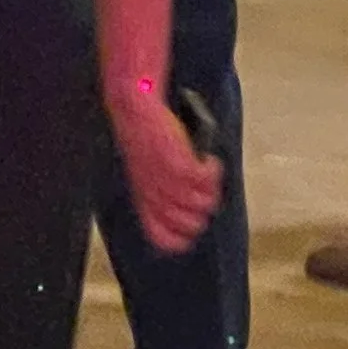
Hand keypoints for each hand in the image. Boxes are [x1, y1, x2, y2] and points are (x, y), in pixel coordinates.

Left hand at [111, 87, 223, 258]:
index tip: (192, 225)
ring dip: (212, 189)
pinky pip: (209, 181)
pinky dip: (214, 170)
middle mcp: (155, 197)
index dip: (182, 239)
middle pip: (192, 225)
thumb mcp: (143, 172)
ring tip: (206, 171)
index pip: (163, 238)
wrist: (133, 110)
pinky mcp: (181, 166)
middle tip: (202, 190)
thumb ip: (158, 194)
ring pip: (206, 205)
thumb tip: (187, 210)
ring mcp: (168, 183)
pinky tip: (209, 160)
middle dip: (203, 210)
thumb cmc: (141, 139)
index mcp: (143, 201)